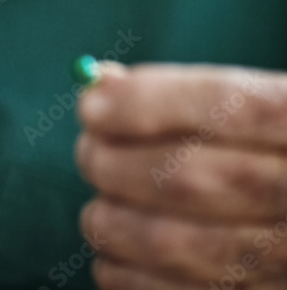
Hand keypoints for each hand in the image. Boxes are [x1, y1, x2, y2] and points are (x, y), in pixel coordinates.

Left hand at [75, 63, 286, 288]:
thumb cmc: (265, 147)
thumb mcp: (250, 101)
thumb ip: (184, 92)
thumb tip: (99, 85)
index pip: (226, 107)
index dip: (147, 104)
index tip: (89, 105)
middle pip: (191, 179)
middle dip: (116, 163)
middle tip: (88, 152)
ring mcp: (286, 258)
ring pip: (178, 244)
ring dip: (115, 224)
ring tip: (97, 210)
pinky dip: (128, 276)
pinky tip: (114, 255)